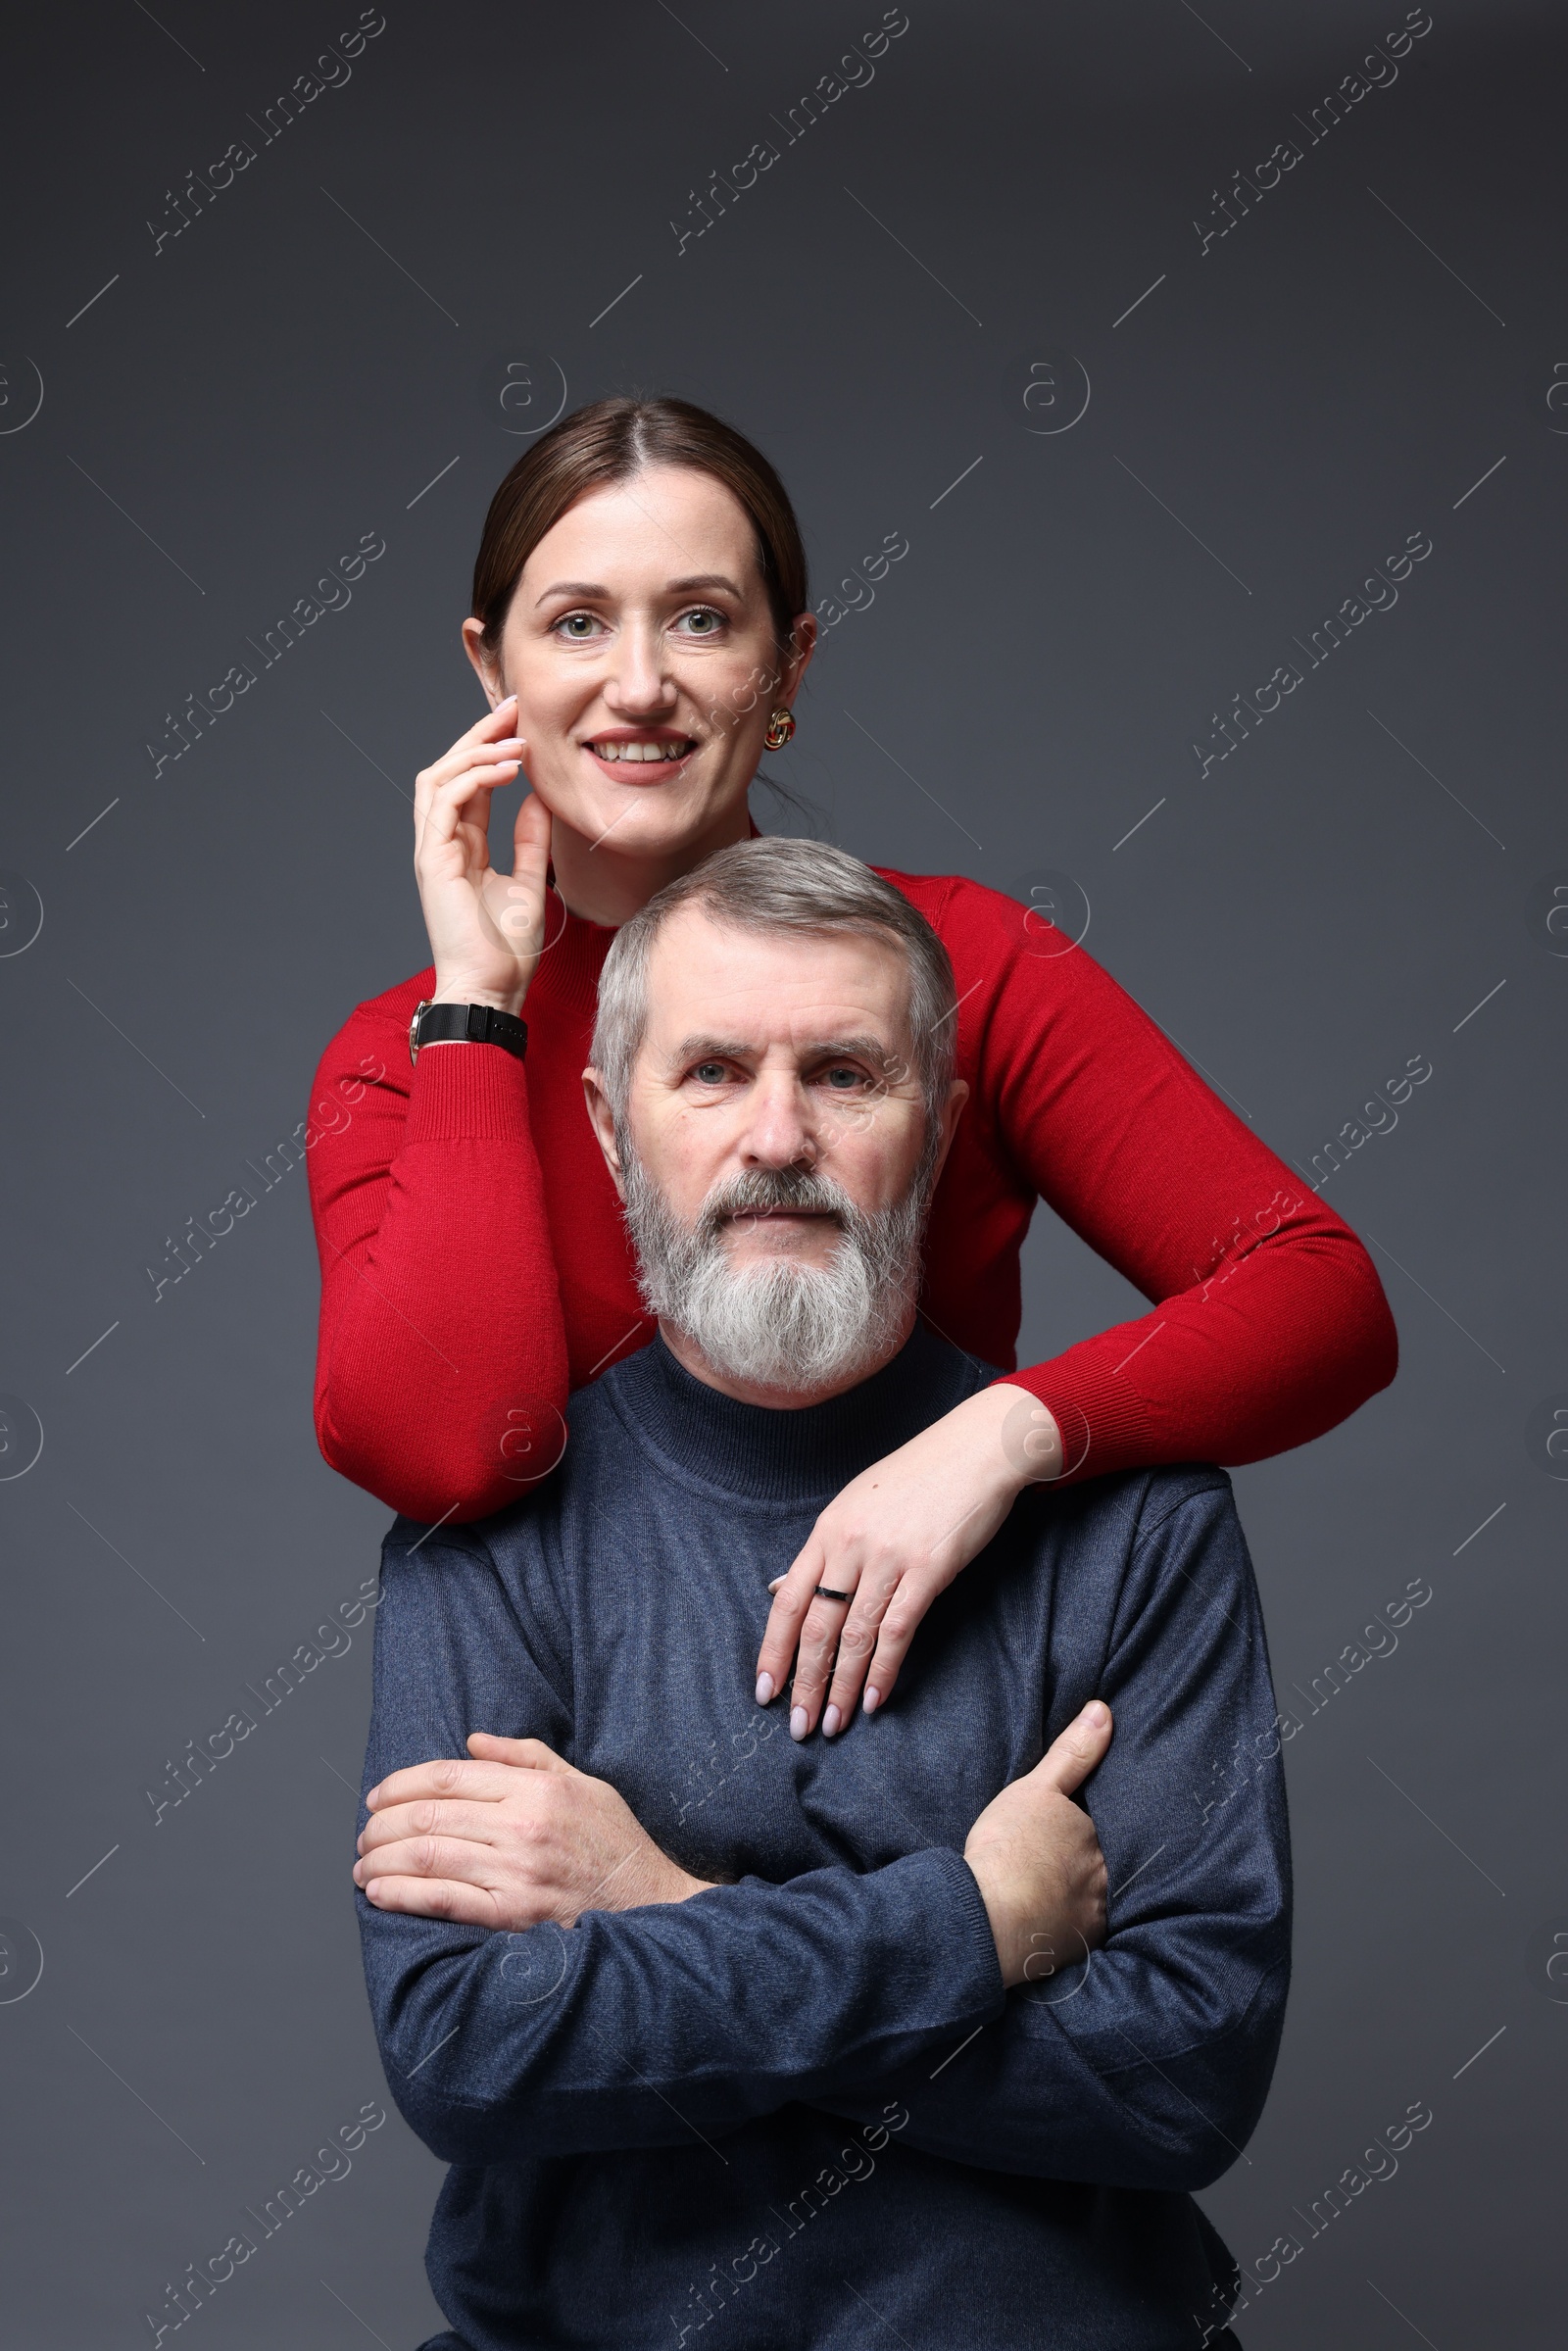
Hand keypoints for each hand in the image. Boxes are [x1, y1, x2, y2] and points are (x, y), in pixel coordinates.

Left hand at [353, 1733, 710, 1927]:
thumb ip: (526, 1756)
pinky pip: (441, 1901)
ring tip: (362, 1865)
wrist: (651, 1903)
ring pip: (427, 1856)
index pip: (449, 1776)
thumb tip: (472, 1741)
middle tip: (364, 1834)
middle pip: (429, 1815)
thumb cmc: (615, 1842)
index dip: (402, 1783)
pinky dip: (401, 1894)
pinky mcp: (512, 1916)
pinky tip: (379, 1892)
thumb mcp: (583, 1782)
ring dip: (381, 1860)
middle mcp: (523, 1827)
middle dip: (381, 1824)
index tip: (377, 1795)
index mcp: (537, 1789)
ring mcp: (516, 1873)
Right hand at [413, 697, 553, 1014]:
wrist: (492, 990)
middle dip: (479, 734)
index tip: (520, 722)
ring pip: (438, 778)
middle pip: (448, 769)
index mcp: (462, 847)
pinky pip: (443, 801)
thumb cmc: (506, 950)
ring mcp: (433, 851)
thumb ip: (530, 840)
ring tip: (514, 739)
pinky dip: (473, 778)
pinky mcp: (432, 860)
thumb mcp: (529, 882)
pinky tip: (507, 769)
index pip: (469, 783)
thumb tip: (538, 799)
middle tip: (513, 708)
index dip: (490, 747)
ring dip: (475, 751)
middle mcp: (442, 843)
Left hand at [755, 1382, 1061, 1739]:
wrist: (975, 1450)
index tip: (764, 1690)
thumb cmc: (917, 1477)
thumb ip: (822, 1551)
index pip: (787, 1600)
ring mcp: (889, 1557)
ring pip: (855, 1635)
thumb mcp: (857, 1504)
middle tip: (798, 1726)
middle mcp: (851, 1544)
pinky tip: (875, 1699)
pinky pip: (898, 1629)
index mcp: (828, 1530)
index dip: (774, 1650)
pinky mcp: (928, 1569)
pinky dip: (884, 1670)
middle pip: (816, 1625)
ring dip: (841, 1686)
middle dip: (804, 1682)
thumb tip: (779, 1588)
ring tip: (833, 1724)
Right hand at [963, 1701, 1111, 1987]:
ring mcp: (1095, 1916)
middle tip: (1083, 1857)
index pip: (1113, 1824)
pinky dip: (1078, 1925)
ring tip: (1076, 1889)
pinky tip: (1064, 1922)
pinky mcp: (1077, 1948)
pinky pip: (1086, 1932)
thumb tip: (1105, 1711)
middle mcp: (1106, 1878)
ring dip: (1093, 1893)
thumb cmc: (1010, 1849)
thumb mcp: (1037, 1788)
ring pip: (1103, 1898)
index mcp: (1098, 1837)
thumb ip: (1073, 1752)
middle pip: (1112, 1862)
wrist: (988, 1919)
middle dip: (1104, 1859)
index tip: (1092, 1821)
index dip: (1103, 1821)